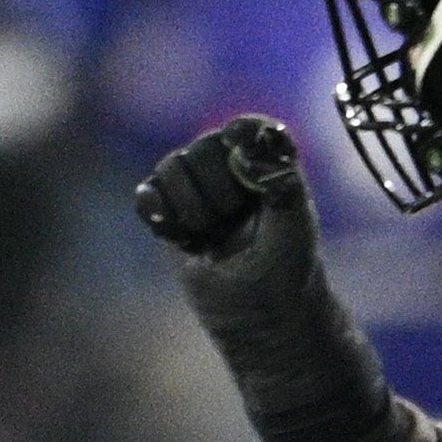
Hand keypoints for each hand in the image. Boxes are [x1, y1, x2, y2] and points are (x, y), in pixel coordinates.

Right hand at [134, 114, 314, 278]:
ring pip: (172, 167)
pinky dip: (160, 215)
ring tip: (211, 234)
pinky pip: (148, 196)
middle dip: (215, 188)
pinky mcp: (169, 211)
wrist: (260, 312)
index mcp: (268, 160)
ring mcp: (197, 186)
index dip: (240, 136)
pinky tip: (182, 238)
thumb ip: (279, 181)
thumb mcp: (294, 226)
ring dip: (191, 206)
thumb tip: (243, 147)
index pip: (249, 129)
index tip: (237, 152)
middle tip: (232, 220)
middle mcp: (231, 164)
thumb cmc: (285, 269)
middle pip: (204, 147)